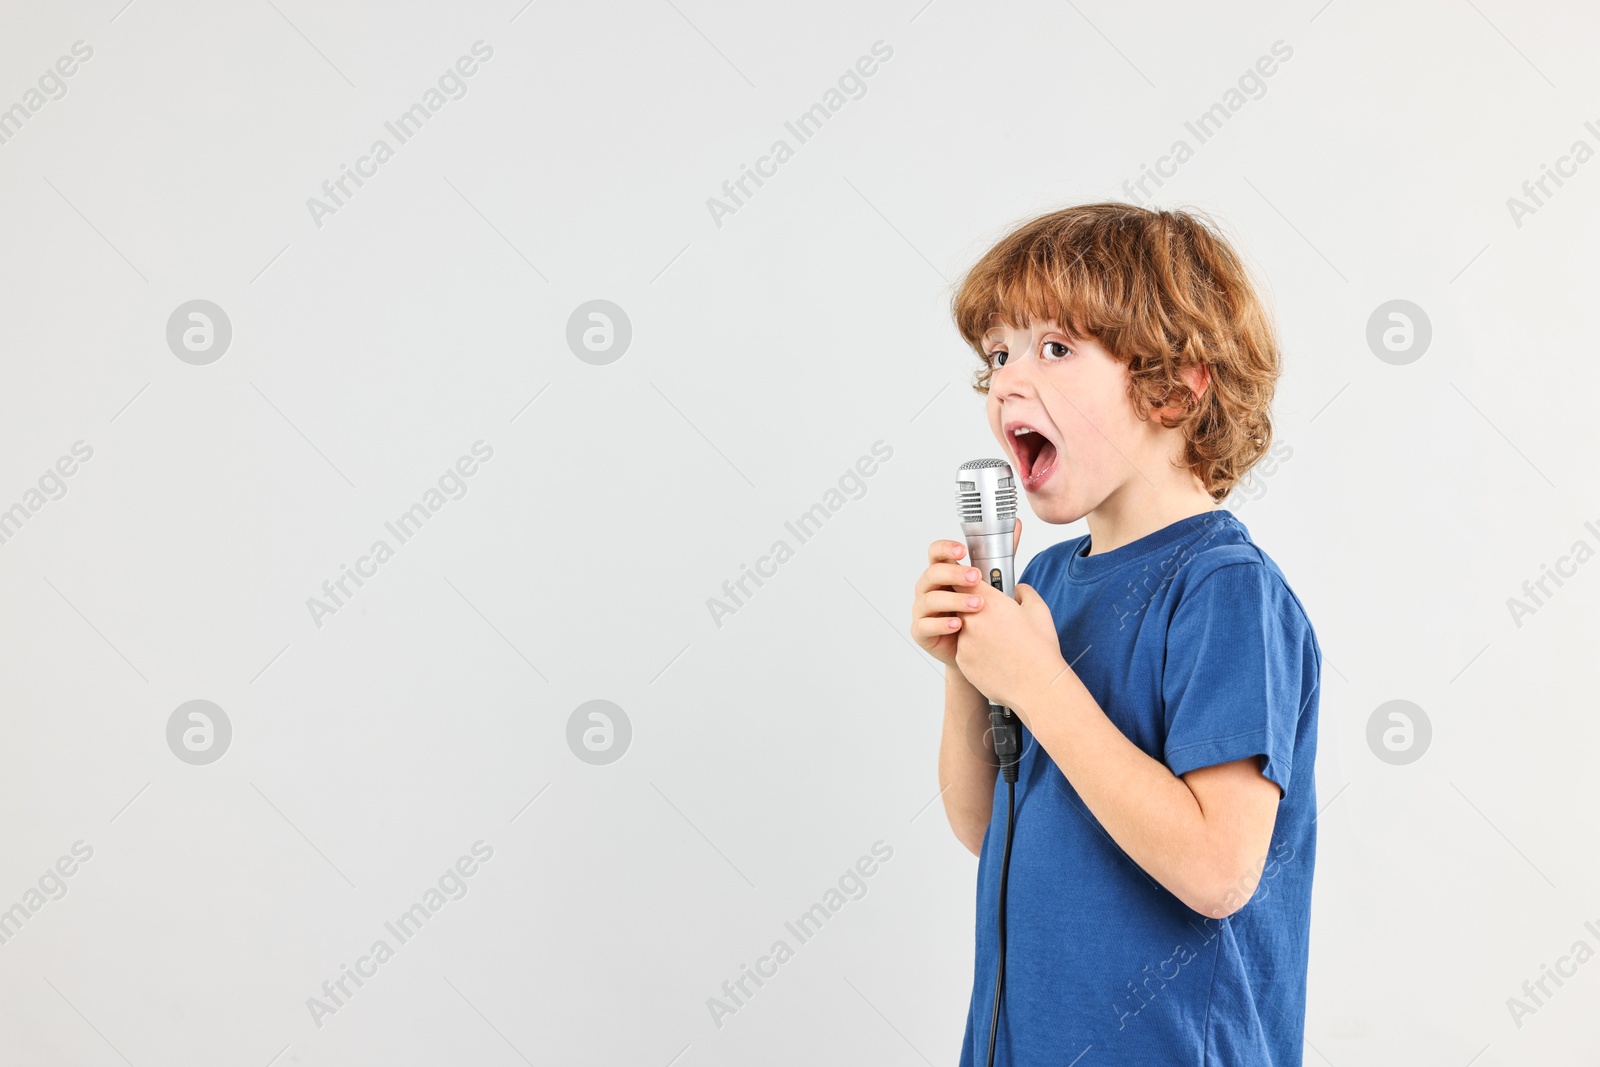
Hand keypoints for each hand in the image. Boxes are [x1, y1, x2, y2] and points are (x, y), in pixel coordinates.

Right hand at [910, 519, 1024, 668]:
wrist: (976, 649)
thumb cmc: (979, 613)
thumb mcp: (992, 582)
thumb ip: (1001, 555)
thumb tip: (1016, 525)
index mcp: (943, 573)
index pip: (936, 553)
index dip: (946, 549)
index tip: (962, 549)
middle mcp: (929, 589)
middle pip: (932, 573)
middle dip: (954, 574)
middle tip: (976, 578)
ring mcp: (922, 610)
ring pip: (929, 599)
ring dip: (954, 600)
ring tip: (977, 604)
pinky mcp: (921, 632)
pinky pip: (924, 626)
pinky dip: (941, 624)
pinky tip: (958, 624)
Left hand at [952, 523, 1068, 711]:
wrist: (1038, 687)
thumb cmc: (1040, 650)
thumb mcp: (1039, 611)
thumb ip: (1024, 592)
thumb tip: (1017, 589)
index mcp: (990, 603)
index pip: (964, 581)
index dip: (966, 582)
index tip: (971, 584)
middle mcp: (971, 620)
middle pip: (961, 606)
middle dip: (973, 610)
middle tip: (992, 619)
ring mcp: (964, 642)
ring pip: (962, 630)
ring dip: (975, 632)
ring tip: (1000, 643)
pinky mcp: (962, 662)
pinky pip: (965, 651)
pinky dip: (975, 653)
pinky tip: (996, 659)